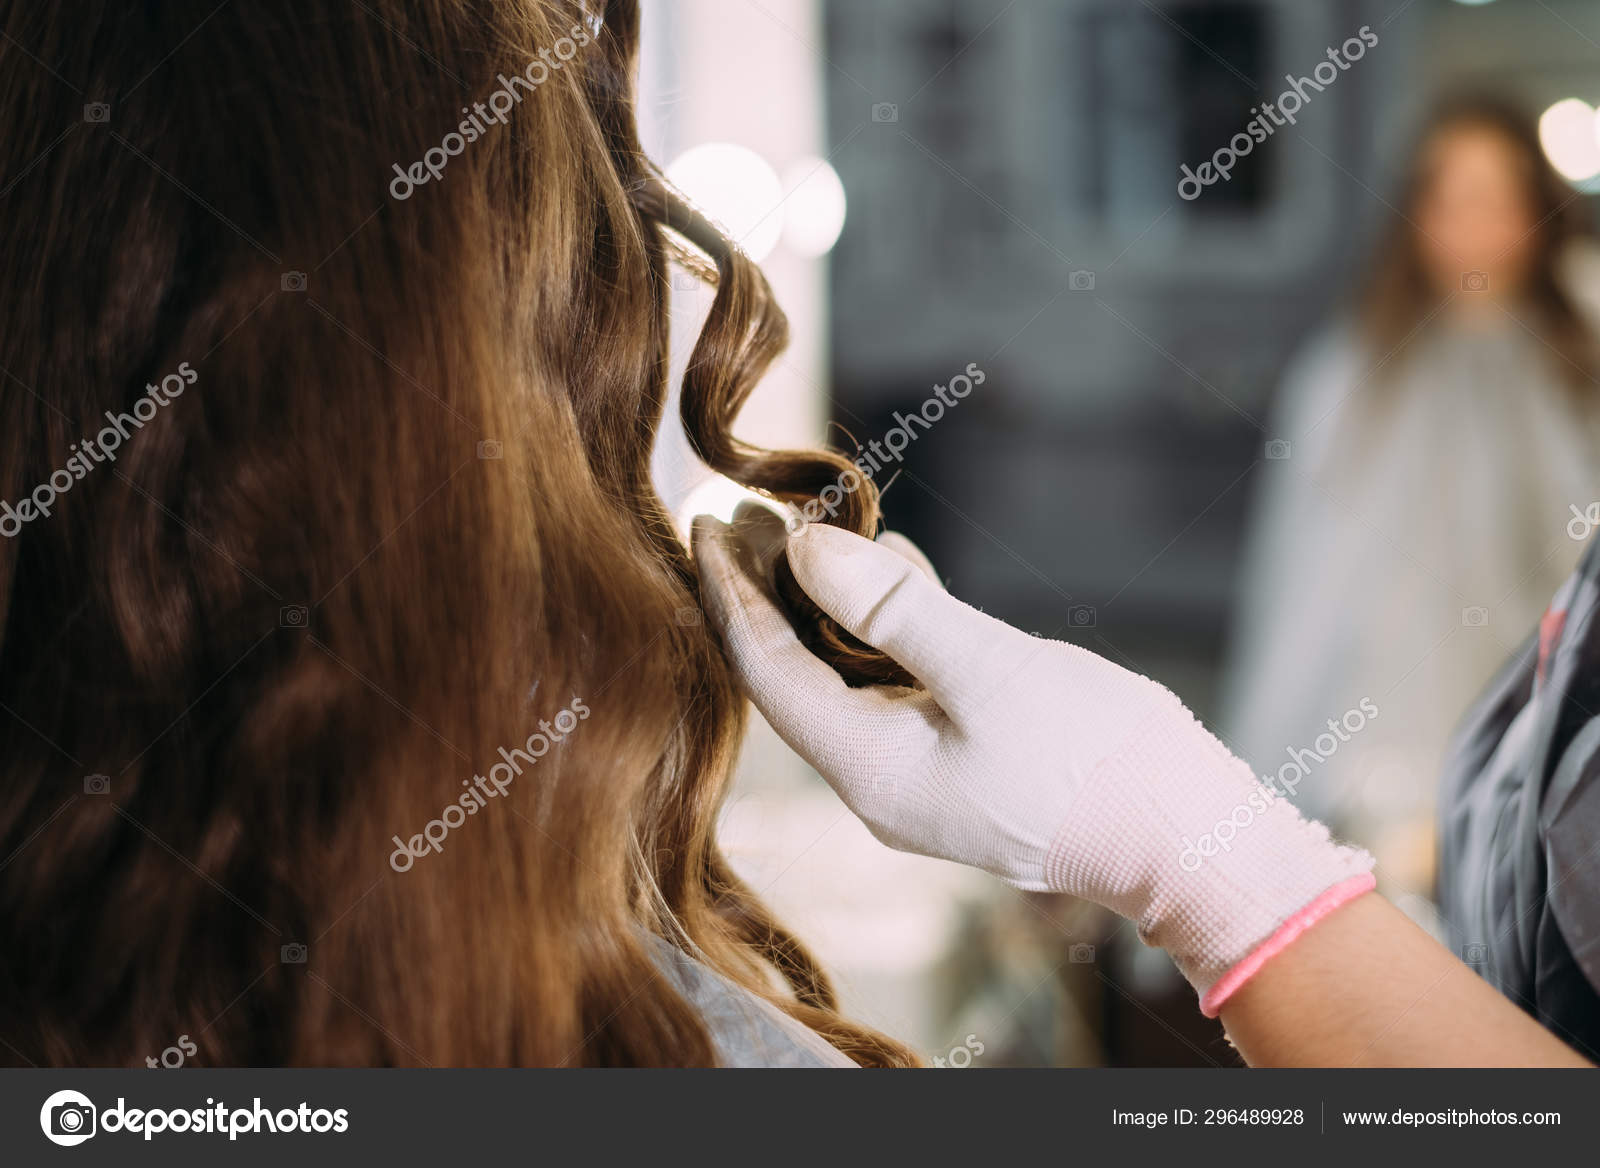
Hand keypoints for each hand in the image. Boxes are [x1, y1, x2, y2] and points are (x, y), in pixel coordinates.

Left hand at [692, 504, 1372, 1012]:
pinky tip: (890, 570)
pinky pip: (896, 686)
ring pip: (846, 677)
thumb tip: (802, 549)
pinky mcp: (959, 761)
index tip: (707, 522)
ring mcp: (918, 776)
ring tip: (807, 526)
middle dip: (769, 593)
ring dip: (826, 604)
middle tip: (748, 513)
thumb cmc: (1099, 762)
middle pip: (794, 674)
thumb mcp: (989, 670)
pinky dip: (883, 628)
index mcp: (867, 769)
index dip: (730, 594)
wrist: (1189, 841)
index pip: (765, 671)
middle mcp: (876, 780)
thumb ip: (890, 609)